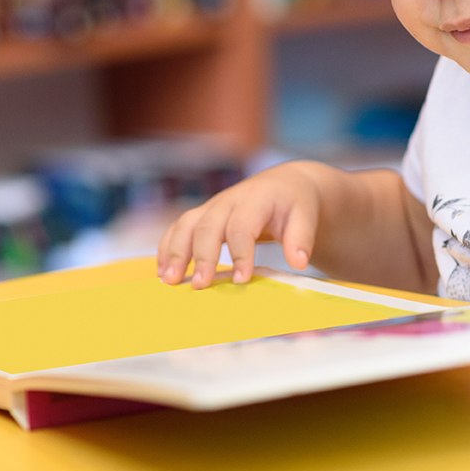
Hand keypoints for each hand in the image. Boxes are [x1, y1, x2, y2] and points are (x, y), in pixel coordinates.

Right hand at [156, 161, 322, 288]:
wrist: (284, 184)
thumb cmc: (295, 203)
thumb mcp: (305, 216)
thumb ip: (301, 238)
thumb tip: (299, 263)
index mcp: (255, 198)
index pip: (242, 226)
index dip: (240, 254)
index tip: (242, 280)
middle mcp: (229, 200)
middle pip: (208, 226)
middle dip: (201, 257)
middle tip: (200, 286)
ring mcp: (212, 207)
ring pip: (186, 225)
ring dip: (175, 253)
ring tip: (169, 281)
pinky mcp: (202, 216)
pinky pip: (178, 229)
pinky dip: (167, 249)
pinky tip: (164, 272)